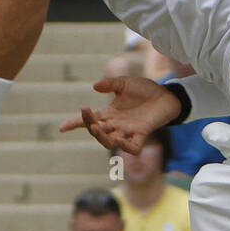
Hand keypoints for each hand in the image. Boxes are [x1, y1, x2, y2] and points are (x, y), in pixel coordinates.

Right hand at [60, 75, 181, 154]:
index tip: (62, 128)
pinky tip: (120, 139)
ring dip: (102, 137)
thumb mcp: (125, 83)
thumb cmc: (145, 90)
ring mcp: (129, 131)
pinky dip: (125, 147)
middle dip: (89, 124)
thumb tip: (95, 87)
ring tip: (97, 127)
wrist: (167, 95)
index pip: (89, 120)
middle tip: (86, 114)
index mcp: (110, 114)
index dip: (75, 124)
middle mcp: (117, 125)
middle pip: (97, 131)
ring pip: (110, 142)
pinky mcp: (142, 134)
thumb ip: (110, 84)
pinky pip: (133, 147)